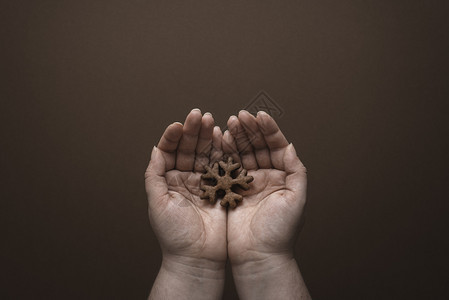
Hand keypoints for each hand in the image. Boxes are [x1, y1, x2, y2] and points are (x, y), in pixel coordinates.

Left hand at [145, 109, 225, 298]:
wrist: (197, 258)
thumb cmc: (174, 235)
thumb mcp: (157, 203)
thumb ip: (154, 174)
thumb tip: (155, 149)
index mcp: (169, 180)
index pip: (170, 151)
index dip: (173, 136)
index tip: (179, 125)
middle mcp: (186, 178)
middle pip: (189, 148)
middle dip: (193, 131)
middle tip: (199, 115)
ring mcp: (205, 182)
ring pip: (206, 153)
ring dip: (208, 136)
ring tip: (211, 121)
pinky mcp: (222, 188)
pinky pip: (222, 165)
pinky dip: (223, 150)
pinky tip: (223, 136)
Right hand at [224, 110, 309, 298]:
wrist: (258, 256)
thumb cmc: (280, 231)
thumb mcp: (296, 200)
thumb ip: (296, 171)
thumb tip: (290, 146)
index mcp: (282, 176)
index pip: (276, 146)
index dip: (268, 130)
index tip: (259, 115)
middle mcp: (265, 176)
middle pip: (257, 146)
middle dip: (249, 130)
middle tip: (239, 116)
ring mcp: (247, 182)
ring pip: (241, 153)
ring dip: (235, 137)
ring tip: (228, 123)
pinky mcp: (230, 190)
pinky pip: (227, 166)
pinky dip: (223, 152)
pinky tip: (219, 140)